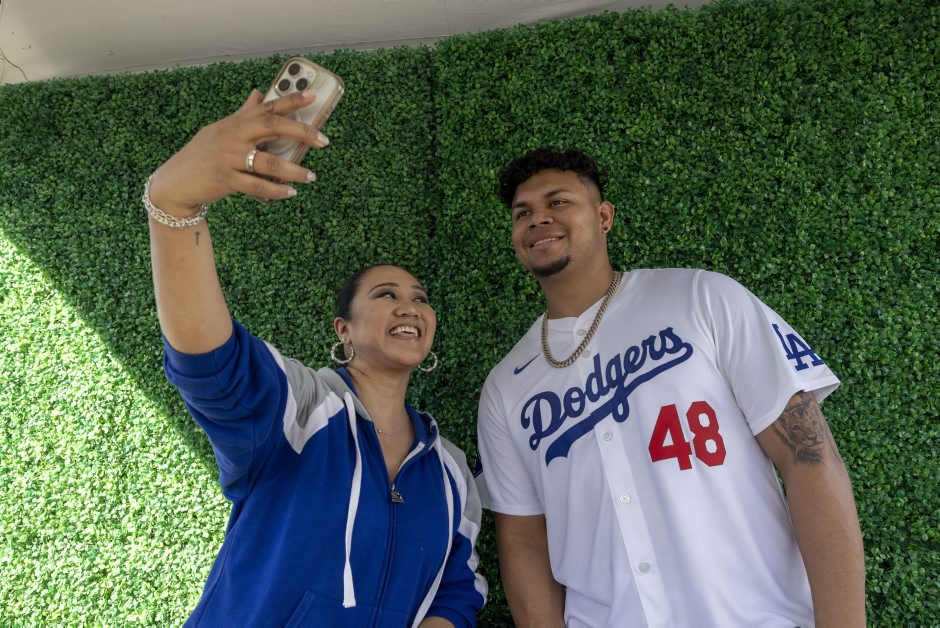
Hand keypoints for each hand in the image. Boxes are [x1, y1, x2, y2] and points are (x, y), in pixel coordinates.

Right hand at [148, 89, 328, 214]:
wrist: (176, 181)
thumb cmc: (204, 154)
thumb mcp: (221, 130)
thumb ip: (243, 114)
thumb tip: (258, 93)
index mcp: (237, 122)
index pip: (268, 106)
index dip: (292, 99)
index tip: (314, 95)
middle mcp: (234, 135)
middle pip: (273, 126)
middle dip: (301, 132)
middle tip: (323, 141)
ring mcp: (229, 157)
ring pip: (269, 162)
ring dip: (294, 170)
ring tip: (311, 176)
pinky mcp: (226, 179)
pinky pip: (257, 186)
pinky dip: (276, 191)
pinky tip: (290, 193)